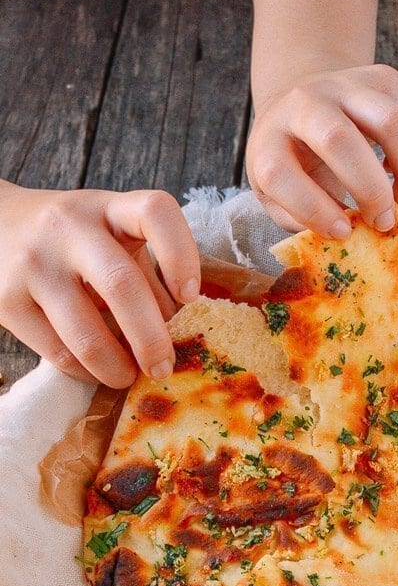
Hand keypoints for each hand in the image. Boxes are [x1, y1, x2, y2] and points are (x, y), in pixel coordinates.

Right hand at [0, 183, 200, 387]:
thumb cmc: (74, 240)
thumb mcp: (112, 240)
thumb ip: (149, 276)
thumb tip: (180, 331)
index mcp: (107, 208)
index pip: (154, 212)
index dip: (181, 254)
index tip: (191, 296)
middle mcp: (69, 228)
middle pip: (121, 286)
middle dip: (152, 339)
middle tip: (164, 367)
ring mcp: (34, 264)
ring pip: (87, 334)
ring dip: (118, 368)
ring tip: (130, 377)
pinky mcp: (7, 301)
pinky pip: (58, 352)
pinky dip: (86, 372)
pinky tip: (97, 372)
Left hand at [246, 65, 397, 237]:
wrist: (297, 106)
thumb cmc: (291, 162)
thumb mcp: (277, 196)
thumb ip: (300, 219)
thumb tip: (344, 234)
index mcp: (269, 141)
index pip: (280, 175)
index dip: (315, 212)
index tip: (343, 232)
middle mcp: (303, 105)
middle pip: (340, 141)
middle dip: (372, 192)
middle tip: (383, 221)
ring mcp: (344, 85)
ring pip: (393, 120)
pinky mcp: (381, 77)